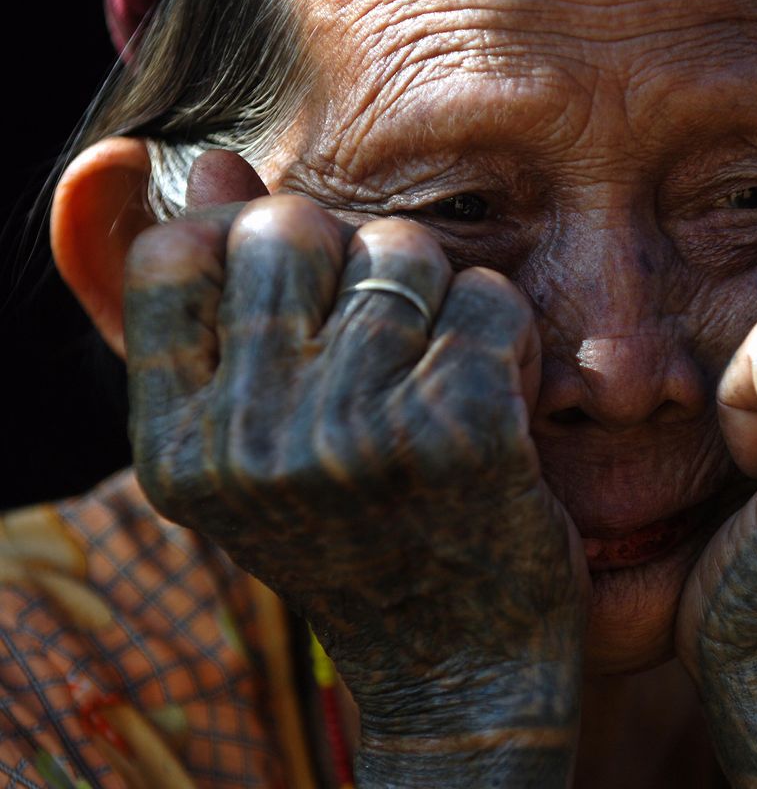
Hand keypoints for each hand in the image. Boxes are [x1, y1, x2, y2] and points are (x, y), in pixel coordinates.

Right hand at [123, 152, 589, 779]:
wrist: (459, 667)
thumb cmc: (359, 538)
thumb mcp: (258, 445)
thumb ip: (214, 310)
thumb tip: (207, 165)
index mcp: (178, 447)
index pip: (175, 256)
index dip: (243, 242)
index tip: (304, 288)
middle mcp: (252, 443)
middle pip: (290, 227)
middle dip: (351, 256)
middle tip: (386, 326)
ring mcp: (356, 436)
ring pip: (403, 250)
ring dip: (439, 294)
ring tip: (441, 368)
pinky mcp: (461, 431)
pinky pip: (487, 297)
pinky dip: (506, 332)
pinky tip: (500, 395)